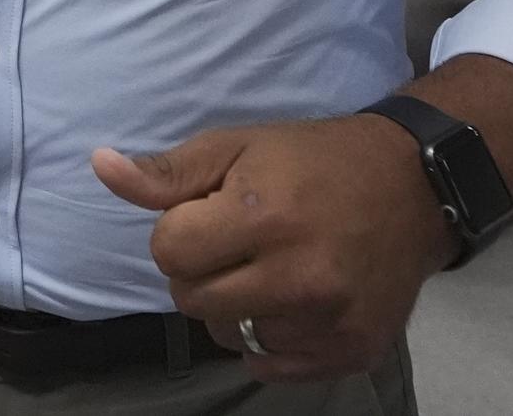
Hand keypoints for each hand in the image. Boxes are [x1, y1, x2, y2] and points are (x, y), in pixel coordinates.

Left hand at [95, 117, 453, 381]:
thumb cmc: (312, 161)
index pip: (168, 251)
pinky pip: (269, 364)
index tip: (212, 215)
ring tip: (270, 270)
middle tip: (239, 244)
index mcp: (264, 216)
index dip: (180, 232)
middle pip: (191, 300)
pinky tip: (292, 301)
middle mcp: (299, 275)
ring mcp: (329, 321)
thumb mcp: (237, 148)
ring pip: (228, 336)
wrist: (413, 187)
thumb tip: (100, 166)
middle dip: (200, 271)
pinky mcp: (352, 351)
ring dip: (234, 307)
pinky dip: (269, 339)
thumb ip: (167, 173)